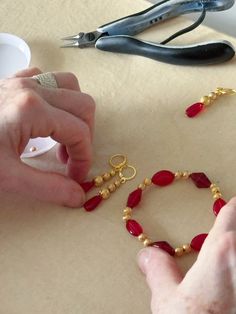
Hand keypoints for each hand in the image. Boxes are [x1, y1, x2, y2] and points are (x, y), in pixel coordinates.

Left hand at [0, 68, 94, 206]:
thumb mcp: (7, 178)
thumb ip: (48, 188)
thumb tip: (78, 196)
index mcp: (32, 110)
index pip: (79, 132)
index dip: (84, 158)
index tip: (75, 177)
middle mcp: (31, 88)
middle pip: (83, 105)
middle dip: (84, 135)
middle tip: (69, 158)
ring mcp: (21, 81)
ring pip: (69, 86)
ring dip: (74, 113)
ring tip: (60, 136)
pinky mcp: (11, 82)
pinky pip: (46, 80)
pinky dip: (55, 99)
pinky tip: (44, 119)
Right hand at [138, 197, 235, 313]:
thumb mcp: (169, 302)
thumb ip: (159, 272)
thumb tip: (148, 256)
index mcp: (222, 253)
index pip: (229, 217)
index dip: (230, 208)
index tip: (232, 200)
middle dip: (233, 227)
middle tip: (226, 225)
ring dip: (234, 246)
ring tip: (226, 253)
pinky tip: (229, 278)